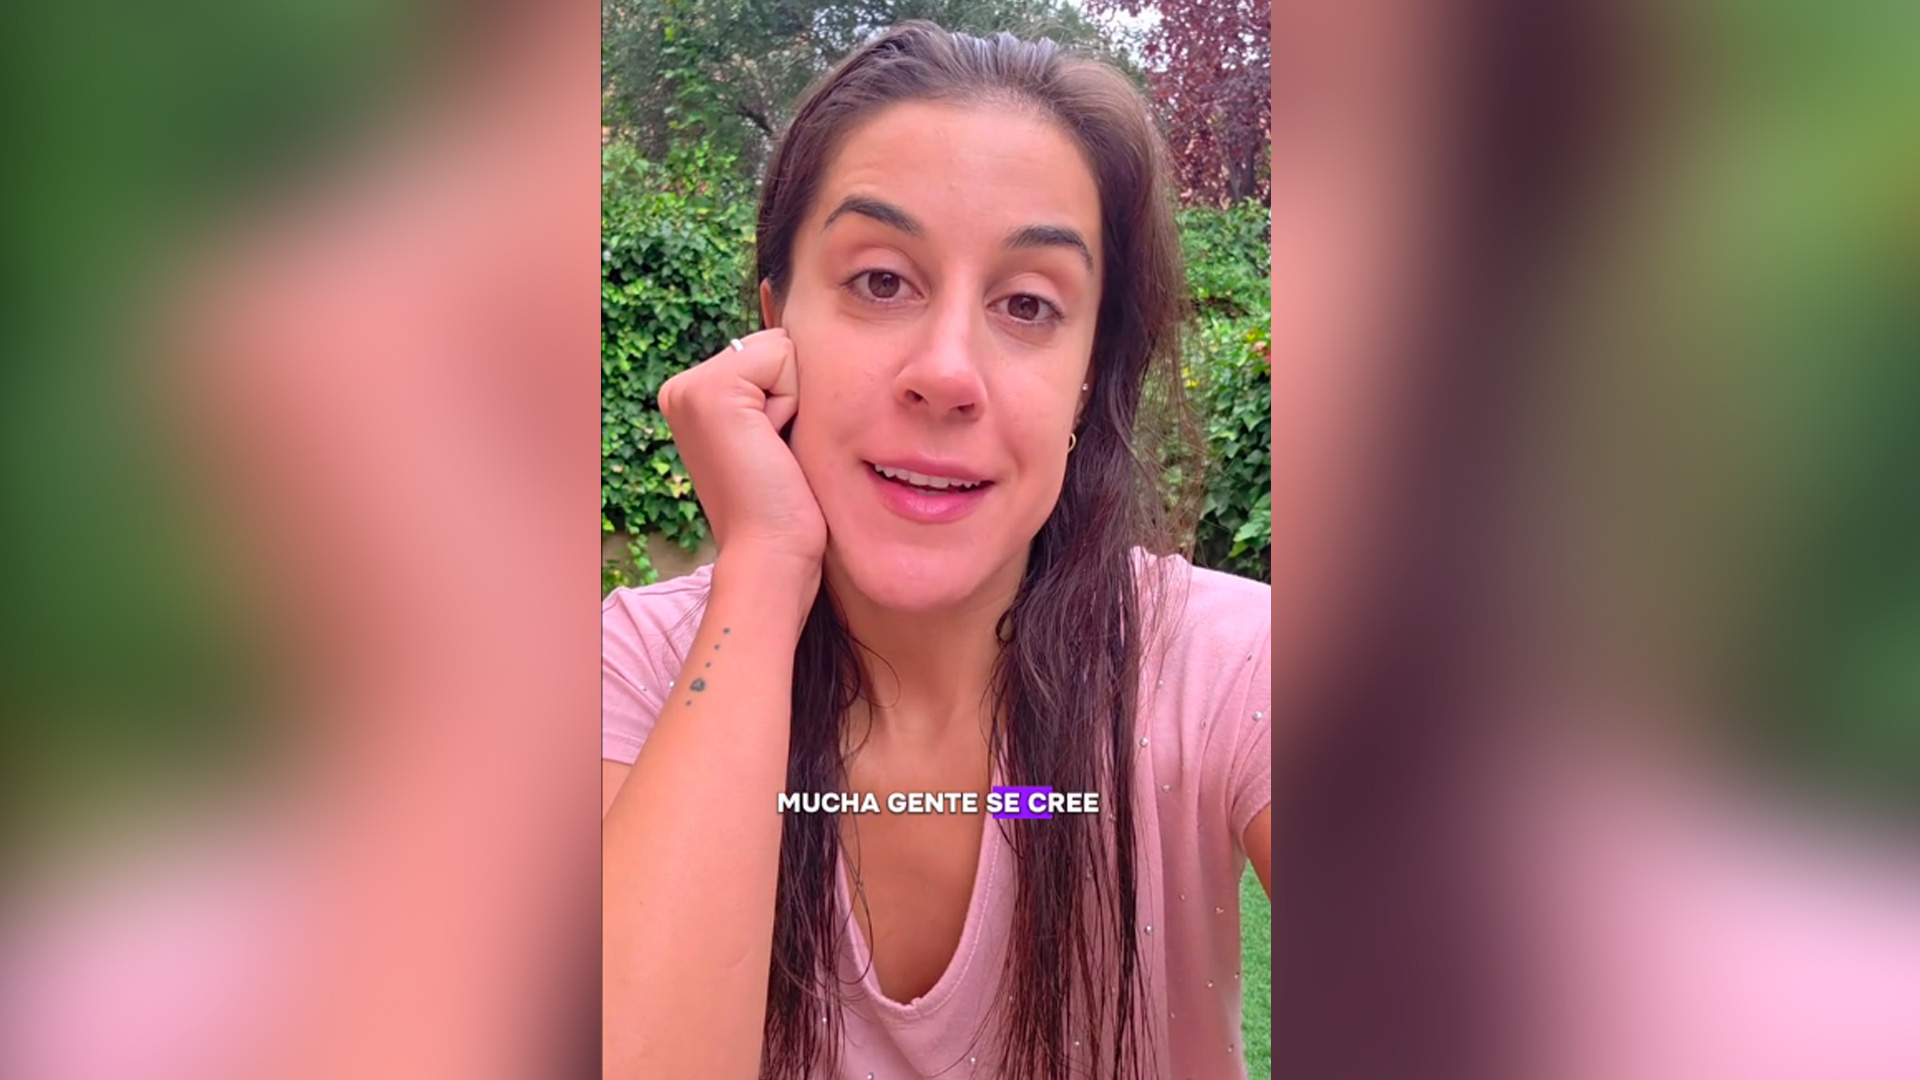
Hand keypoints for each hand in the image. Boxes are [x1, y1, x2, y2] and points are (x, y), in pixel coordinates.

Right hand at [657, 329, 826, 573]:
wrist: (771, 553)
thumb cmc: (783, 505)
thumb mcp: (772, 432)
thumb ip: (770, 388)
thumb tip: (793, 338)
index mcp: (690, 395)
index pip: (768, 352)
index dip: (787, 398)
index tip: (770, 449)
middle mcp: (679, 386)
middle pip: (774, 344)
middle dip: (790, 395)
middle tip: (772, 452)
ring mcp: (688, 387)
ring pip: (780, 348)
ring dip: (792, 401)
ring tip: (772, 450)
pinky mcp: (711, 391)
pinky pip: (783, 356)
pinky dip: (792, 402)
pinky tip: (772, 444)